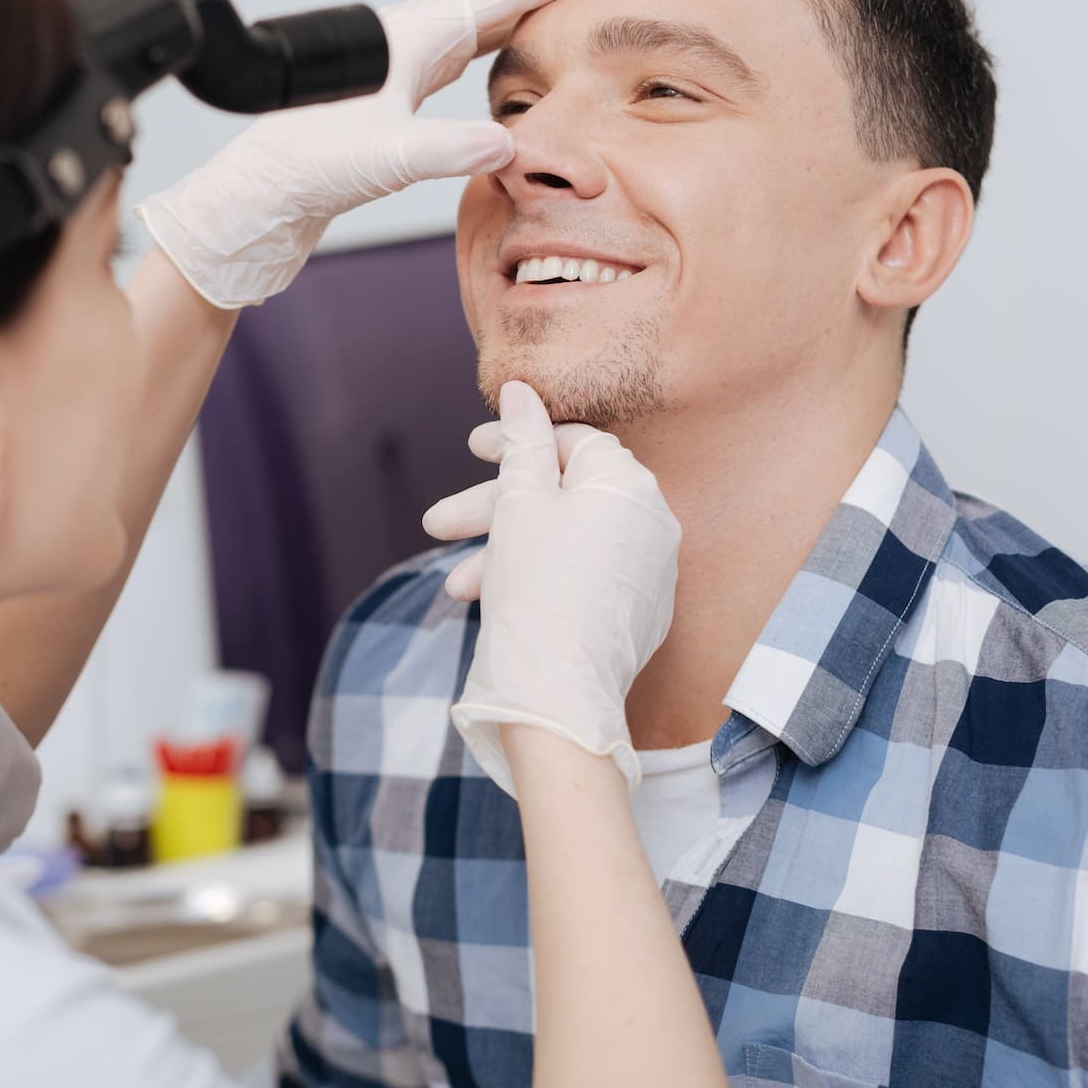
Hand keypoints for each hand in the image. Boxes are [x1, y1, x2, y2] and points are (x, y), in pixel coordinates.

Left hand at [136, 0, 630, 308]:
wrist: (264, 192)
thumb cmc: (311, 169)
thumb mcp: (386, 161)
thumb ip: (446, 150)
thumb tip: (506, 145)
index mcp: (412, 39)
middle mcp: (409, 34)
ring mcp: (404, 54)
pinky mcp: (400, 80)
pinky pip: (467, 32)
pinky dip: (504, 16)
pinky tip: (515, 22)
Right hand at [432, 382, 679, 794]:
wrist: (561, 697)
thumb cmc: (537, 590)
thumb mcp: (520, 504)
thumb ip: (522, 441)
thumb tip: (521, 390)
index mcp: (629, 484)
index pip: (569, 441)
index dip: (515, 441)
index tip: (470, 449)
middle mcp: (652, 521)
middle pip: (561, 494)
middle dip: (493, 508)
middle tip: (436, 524)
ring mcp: (649, 570)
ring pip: (563, 541)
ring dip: (504, 553)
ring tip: (457, 587)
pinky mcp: (638, 611)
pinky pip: (581, 576)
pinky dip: (537, 580)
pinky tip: (492, 602)